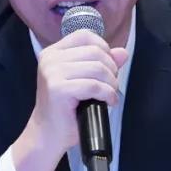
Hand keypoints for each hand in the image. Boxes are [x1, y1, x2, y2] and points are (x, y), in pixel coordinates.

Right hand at [11, 29, 128, 170]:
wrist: (47, 135)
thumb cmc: (66, 109)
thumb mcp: (84, 80)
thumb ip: (102, 63)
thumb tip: (123, 52)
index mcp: (53, 52)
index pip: (85, 35)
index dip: (103, 48)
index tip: (107, 67)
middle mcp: (50, 59)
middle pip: (95, 52)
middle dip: (111, 69)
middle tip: (110, 86)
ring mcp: (52, 73)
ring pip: (97, 68)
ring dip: (111, 83)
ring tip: (110, 95)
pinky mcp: (58, 89)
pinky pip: (95, 85)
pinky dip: (108, 94)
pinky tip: (108, 102)